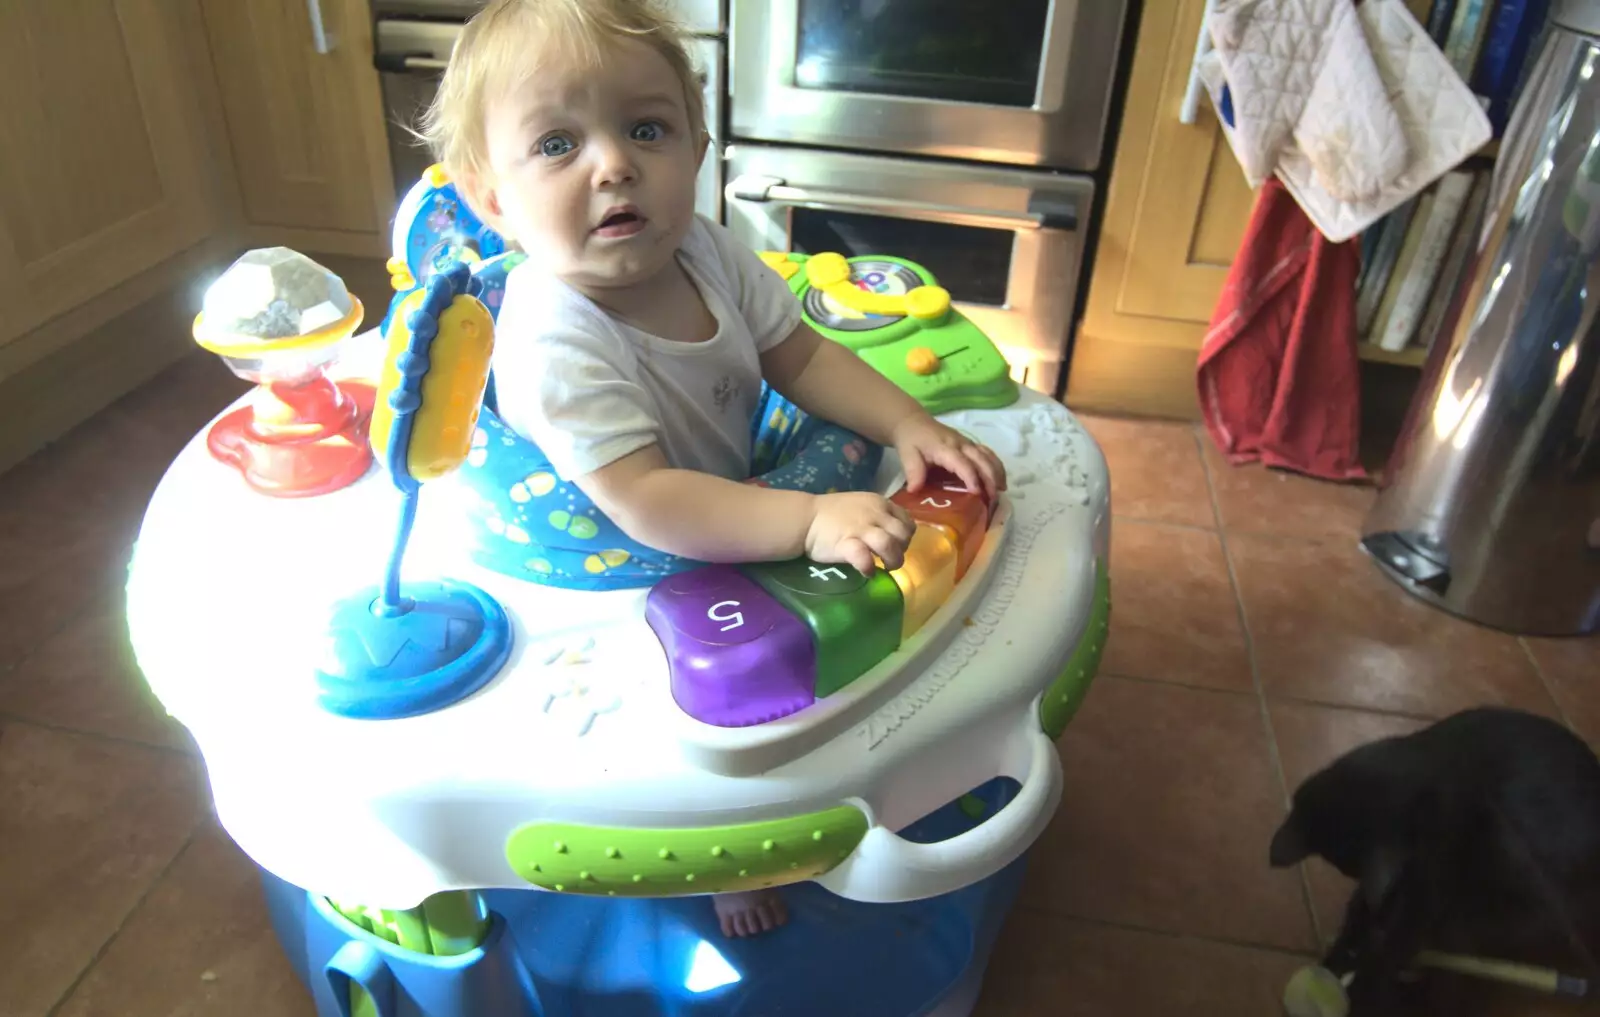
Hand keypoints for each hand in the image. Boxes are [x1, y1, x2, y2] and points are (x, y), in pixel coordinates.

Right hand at [805, 492, 913, 574]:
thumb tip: (894, 534)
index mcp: (880, 503)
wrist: (804, 518)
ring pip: (889, 545)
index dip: (905, 536)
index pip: (907, 521)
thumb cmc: (832, 514)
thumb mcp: (862, 505)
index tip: (896, 545)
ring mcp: (861, 529)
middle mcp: (874, 514)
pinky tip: (867, 572)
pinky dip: (869, 567)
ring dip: (892, 560)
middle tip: (890, 558)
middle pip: (903, 534)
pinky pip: (864, 558)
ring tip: (884, 568)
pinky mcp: (846, 544)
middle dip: (902, 550)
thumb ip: (879, 515)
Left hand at [890, 414, 1006, 498]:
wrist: (913, 422)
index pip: (962, 463)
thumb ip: (913, 472)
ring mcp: (967, 443)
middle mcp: (960, 444)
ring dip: (997, 472)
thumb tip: (915, 491)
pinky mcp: (970, 444)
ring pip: (988, 455)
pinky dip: (996, 466)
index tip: (977, 493)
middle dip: (990, 478)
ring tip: (1001, 490)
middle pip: (981, 459)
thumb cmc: (911, 440)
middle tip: (993, 499)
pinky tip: (999, 479)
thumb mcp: (907, 455)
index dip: (971, 477)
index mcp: (945, 448)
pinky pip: (988, 453)